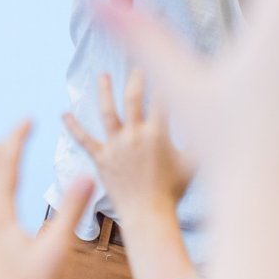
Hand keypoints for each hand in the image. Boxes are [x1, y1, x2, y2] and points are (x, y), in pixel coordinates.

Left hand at [62, 70, 190, 221]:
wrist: (148, 214)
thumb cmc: (173, 191)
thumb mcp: (193, 164)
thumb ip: (201, 142)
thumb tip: (213, 124)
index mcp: (158, 133)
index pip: (162, 99)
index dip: (164, 80)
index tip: (165, 64)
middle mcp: (134, 134)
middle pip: (134, 98)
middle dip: (136, 78)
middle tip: (137, 65)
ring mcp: (116, 146)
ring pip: (108, 112)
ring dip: (105, 91)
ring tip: (103, 75)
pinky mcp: (101, 159)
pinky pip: (84, 139)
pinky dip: (73, 126)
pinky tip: (64, 114)